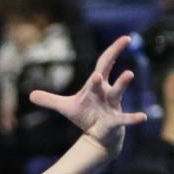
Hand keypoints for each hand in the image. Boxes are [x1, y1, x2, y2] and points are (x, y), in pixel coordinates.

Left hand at [29, 37, 149, 154]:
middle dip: (114, 57)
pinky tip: (142, 117)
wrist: (98, 136)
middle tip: (122, 43)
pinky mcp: (114, 121)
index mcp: (96, 85)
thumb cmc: (86, 116)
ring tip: (129, 73)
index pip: (105, 63)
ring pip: (118, 91)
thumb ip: (50, 100)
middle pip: (109, 71)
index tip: (126, 38)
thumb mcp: (66, 108)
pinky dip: (133, 118)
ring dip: (123, 82)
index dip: (113, 50)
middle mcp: (107, 91)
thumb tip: (31, 95)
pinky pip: (125, 119)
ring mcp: (112, 105)